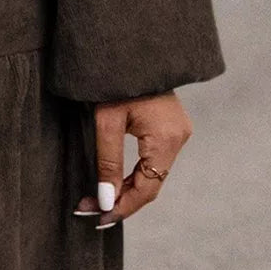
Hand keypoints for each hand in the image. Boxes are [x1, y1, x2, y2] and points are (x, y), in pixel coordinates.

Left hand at [74, 91, 193, 227]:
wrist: (131, 50)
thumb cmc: (114, 82)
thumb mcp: (106, 121)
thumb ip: (107, 161)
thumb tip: (106, 200)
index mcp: (166, 139)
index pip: (147, 188)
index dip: (122, 207)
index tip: (97, 218)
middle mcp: (179, 139)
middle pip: (151, 185)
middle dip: (121, 202)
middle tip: (91, 214)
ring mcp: (178, 134)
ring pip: (153, 176)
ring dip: (126, 190)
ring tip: (97, 202)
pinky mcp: (171, 129)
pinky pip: (154, 162)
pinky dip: (134, 175)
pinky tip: (114, 184)